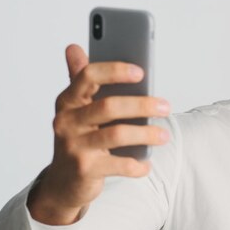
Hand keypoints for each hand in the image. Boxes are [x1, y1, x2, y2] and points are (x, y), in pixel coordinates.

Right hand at [27, 44, 169, 224]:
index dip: (115, 71)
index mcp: (68, 101)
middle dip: (142, 104)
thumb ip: (80, 79)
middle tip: (166, 106)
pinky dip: (137, 165)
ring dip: (146, 134)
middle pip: (109, 106)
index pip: (88, 76)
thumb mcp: (77, 108)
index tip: (141, 72)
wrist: (64, 182)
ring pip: (116, 134)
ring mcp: (74, 146)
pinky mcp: (84, 169)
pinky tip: (147, 164)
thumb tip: (74, 47)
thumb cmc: (79, 137)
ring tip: (164, 135)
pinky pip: (118, 164)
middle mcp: (67, 121)